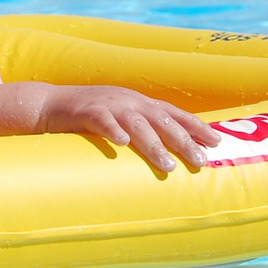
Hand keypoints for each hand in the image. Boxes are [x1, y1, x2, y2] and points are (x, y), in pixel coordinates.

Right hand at [36, 85, 223, 172]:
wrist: (50, 104)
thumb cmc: (90, 116)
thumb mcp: (122, 117)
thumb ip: (143, 129)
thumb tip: (170, 152)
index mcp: (140, 103)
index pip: (175, 113)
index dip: (196, 126)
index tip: (217, 141)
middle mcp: (129, 102)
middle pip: (162, 121)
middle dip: (184, 141)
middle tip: (201, 161)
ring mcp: (109, 105)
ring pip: (137, 125)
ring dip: (155, 145)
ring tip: (168, 165)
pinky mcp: (87, 112)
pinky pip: (102, 121)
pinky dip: (113, 131)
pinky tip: (122, 143)